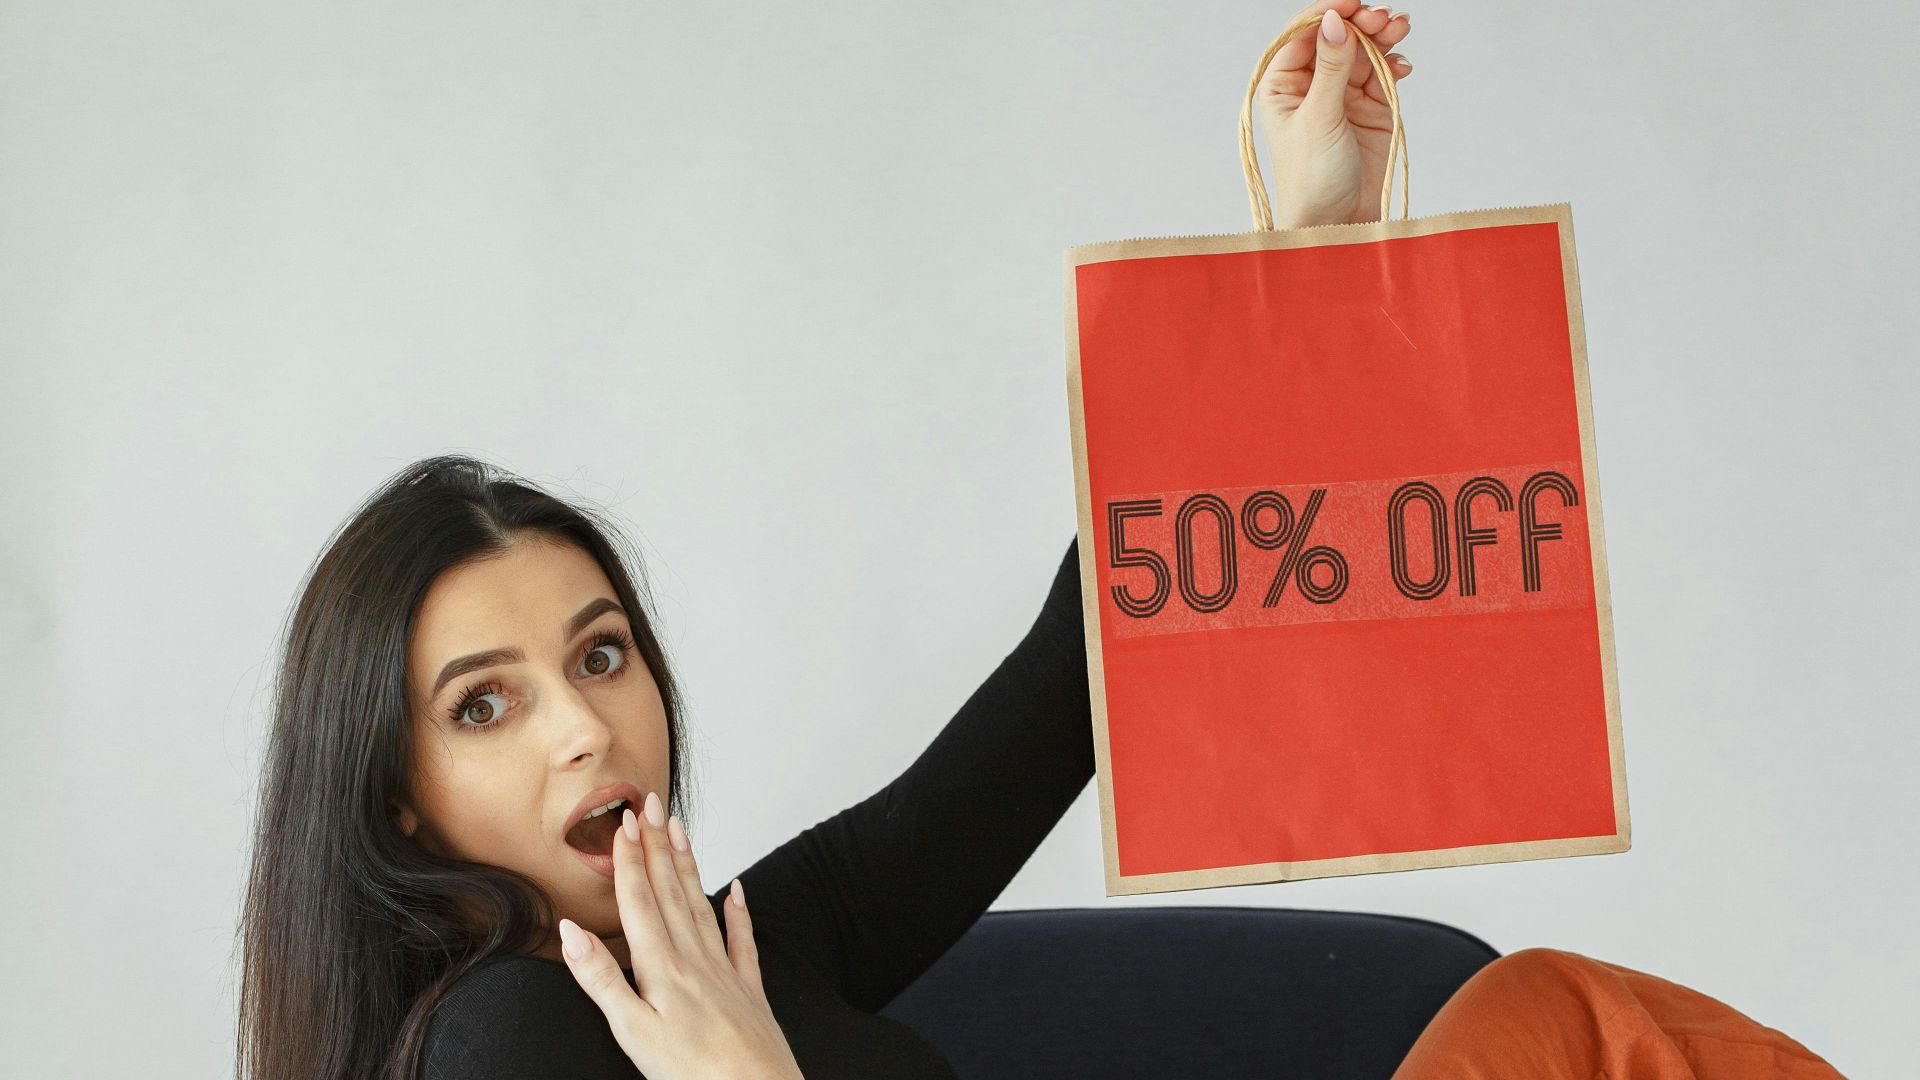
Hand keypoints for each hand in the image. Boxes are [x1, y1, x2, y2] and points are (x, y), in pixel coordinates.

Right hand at [557, 792, 802, 1079]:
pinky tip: (737, 889)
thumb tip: (570, 930)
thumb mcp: (632, 1031)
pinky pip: (743, 940)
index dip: (629, 860)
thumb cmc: (691, 1071)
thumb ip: (600, 979)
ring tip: (680, 831)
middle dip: (657, 846)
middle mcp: (694, 959)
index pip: (640, 901)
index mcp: (661, 967)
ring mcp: (725, 971)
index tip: (623, 822)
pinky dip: (739, 911)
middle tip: (650, 804)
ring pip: (702, 905)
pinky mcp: (748, 989)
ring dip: (688, 866)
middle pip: (670, 892)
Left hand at [1255, 2, 1413, 228]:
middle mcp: (1310, 86)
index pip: (1303, 35)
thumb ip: (1330, 68)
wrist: (1337, 222)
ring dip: (1382, 37)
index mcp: (1282, 86)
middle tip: (1384, 19)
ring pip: (1363, 52)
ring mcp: (1341, 96)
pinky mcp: (1370, 109)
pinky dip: (1393, 64)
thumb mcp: (1319, 118)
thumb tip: (1334, 21)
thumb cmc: (1312, 178)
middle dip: (1361, 23)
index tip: (1353, 5)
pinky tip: (1401, 65)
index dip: (1328, 14)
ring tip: (1400, 29)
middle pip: (1337, 38)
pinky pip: (1382, 74)